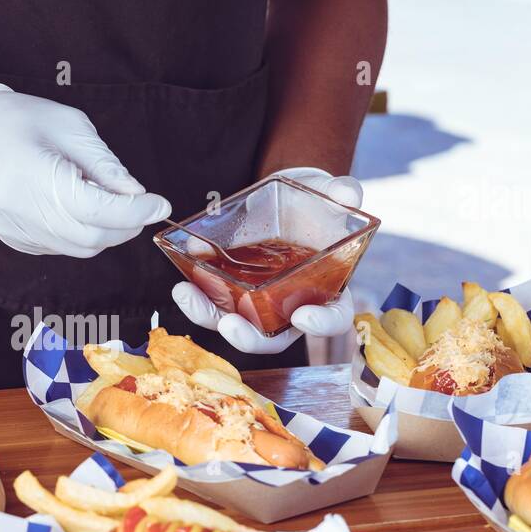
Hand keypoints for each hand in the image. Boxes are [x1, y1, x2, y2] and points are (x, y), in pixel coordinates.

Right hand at [0, 83, 170, 257]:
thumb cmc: (19, 119)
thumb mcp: (70, 127)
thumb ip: (105, 165)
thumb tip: (137, 194)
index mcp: (37, 178)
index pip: (98, 210)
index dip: (136, 211)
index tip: (160, 204)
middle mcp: (22, 212)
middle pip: (92, 237)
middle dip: (126, 225)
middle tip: (142, 206)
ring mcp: (15, 231)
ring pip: (79, 248)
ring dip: (106, 232)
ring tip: (110, 203)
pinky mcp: (14, 240)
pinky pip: (60, 247)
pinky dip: (81, 235)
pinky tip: (80, 210)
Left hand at [170, 167, 362, 354]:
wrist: (286, 200)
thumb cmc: (317, 205)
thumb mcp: (331, 196)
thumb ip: (342, 194)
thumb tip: (346, 195)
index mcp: (329, 292)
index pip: (332, 318)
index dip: (321, 323)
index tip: (303, 317)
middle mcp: (292, 308)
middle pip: (273, 337)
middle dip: (249, 337)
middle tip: (229, 325)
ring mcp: (259, 306)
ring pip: (236, 325)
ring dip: (209, 317)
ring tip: (188, 295)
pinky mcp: (233, 295)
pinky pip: (214, 304)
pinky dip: (197, 296)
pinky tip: (183, 280)